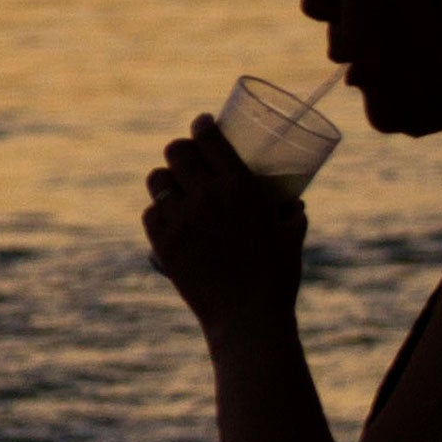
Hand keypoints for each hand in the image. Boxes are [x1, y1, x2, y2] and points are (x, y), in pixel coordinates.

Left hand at [142, 116, 305, 336]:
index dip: (202, 125)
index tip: (202, 123)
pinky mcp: (163, 243)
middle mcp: (206, 196)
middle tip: (187, 156)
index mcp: (240, 186)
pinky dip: (157, 212)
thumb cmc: (278, 276)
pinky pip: (149, 214)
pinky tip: (164, 214)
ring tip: (172, 183)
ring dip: (165, 178)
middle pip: (177, 152)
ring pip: (157, 180)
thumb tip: (293, 201)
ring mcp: (181, 219)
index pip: (209, 138)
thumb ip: (291, 212)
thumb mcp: (292, 234)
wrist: (248, 318)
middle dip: (181, 150)